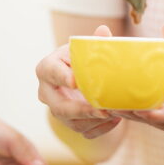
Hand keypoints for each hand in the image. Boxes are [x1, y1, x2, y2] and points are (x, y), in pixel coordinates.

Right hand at [36, 24, 121, 138]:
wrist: (80, 77)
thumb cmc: (81, 58)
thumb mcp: (84, 48)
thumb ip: (95, 42)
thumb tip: (104, 31)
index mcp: (46, 69)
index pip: (50, 72)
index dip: (62, 77)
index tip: (75, 81)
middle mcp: (46, 93)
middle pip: (60, 106)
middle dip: (82, 110)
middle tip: (102, 110)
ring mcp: (57, 112)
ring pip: (73, 123)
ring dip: (96, 121)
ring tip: (117, 114)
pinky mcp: (70, 125)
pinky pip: (86, 133)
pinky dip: (102, 128)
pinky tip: (116, 119)